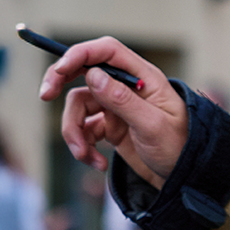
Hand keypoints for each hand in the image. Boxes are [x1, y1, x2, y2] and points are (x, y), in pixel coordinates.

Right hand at [39, 37, 187, 187]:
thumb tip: (93, 75)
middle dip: (61, 81)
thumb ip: (123, 100)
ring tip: (85, 156)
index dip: (79, 54)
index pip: (107, 51)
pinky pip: (83, 129)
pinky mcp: (109, 126)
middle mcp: (127, 86)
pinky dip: (83, 146)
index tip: (58, 71)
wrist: (185, 178)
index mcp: (143, 77)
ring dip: (74, 132)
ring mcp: (116, 106)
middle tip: (44, 95)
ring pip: (78, 106)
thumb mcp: (153, 126)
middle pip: (84, 71)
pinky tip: (97, 163)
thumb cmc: (180, 148)